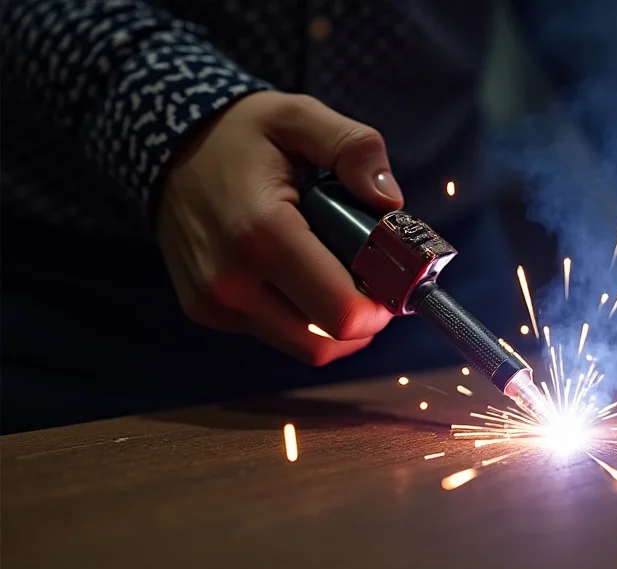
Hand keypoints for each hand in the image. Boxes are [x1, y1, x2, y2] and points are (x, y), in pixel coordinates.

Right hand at [158, 91, 403, 364]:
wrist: (167, 147)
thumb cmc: (241, 133)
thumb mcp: (300, 116)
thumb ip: (355, 148)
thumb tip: (391, 200)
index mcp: (262, 234)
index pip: (343, 313)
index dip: (383, 303)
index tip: (392, 271)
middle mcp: (231, 282)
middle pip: (328, 342)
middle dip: (363, 315)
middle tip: (372, 272)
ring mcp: (214, 303)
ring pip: (305, 347)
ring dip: (336, 321)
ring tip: (338, 268)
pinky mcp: (207, 312)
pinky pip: (278, 335)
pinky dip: (305, 317)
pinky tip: (304, 274)